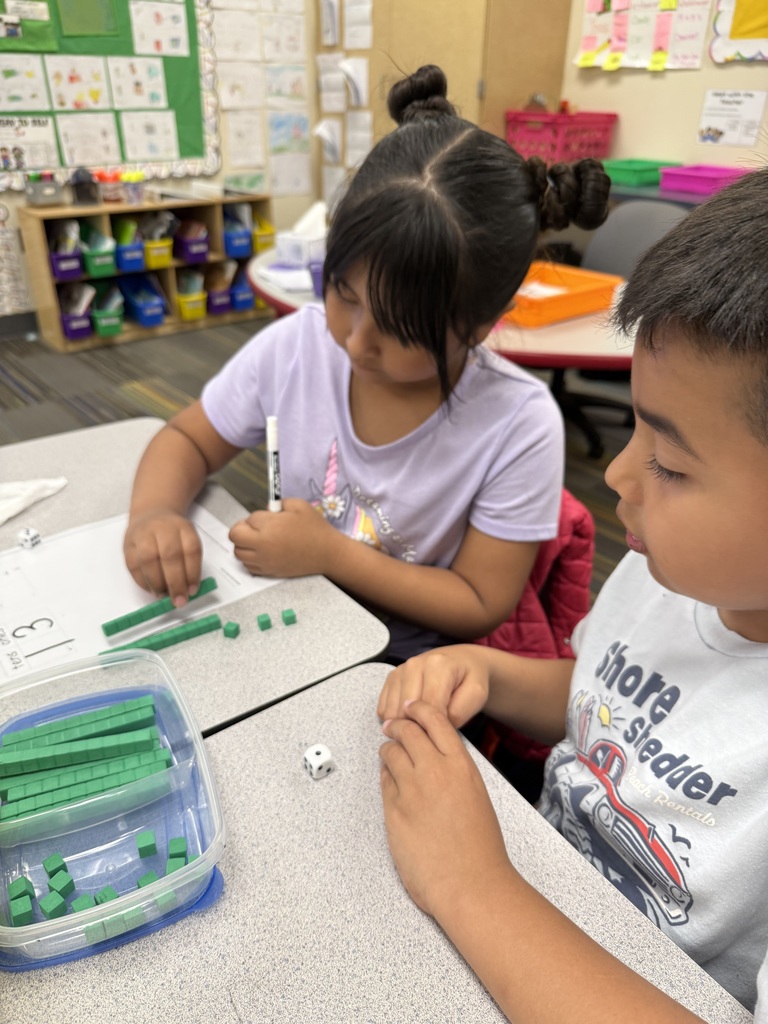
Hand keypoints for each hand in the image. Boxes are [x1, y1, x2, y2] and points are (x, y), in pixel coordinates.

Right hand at [123, 509, 201, 606]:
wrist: (151, 513)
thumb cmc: (172, 533)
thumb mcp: (187, 540)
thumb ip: (189, 563)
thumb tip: (188, 590)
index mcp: (183, 527)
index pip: (191, 550)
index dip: (193, 573)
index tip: (192, 591)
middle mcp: (163, 527)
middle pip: (170, 555)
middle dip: (175, 582)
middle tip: (179, 599)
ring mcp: (143, 534)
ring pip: (148, 559)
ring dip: (157, 582)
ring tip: (163, 595)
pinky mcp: (128, 544)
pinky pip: (133, 565)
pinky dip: (142, 581)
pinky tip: (151, 588)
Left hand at [229, 498, 338, 577]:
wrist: (327, 553)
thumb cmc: (315, 529)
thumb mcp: (298, 505)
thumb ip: (278, 504)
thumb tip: (265, 510)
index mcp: (269, 527)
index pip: (248, 519)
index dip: (257, 516)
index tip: (268, 517)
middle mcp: (263, 545)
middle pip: (235, 536)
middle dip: (242, 529)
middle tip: (255, 528)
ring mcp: (264, 561)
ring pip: (238, 552)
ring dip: (244, 544)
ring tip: (258, 541)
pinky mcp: (268, 572)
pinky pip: (248, 566)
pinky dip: (250, 558)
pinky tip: (263, 552)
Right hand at [377, 647, 490, 727]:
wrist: (462, 661)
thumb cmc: (470, 680)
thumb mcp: (477, 694)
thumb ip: (460, 711)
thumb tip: (434, 727)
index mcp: (437, 666)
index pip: (429, 708)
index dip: (436, 728)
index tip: (443, 736)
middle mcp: (413, 664)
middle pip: (406, 711)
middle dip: (418, 728)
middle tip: (433, 734)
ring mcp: (399, 670)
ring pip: (392, 712)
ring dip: (405, 726)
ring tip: (423, 726)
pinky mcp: (390, 678)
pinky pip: (383, 709)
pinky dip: (394, 720)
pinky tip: (411, 719)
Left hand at [380, 700, 511, 917]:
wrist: (470, 885)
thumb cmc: (481, 849)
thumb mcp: (476, 796)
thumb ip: (456, 773)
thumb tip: (439, 761)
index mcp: (460, 766)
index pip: (436, 721)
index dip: (421, 709)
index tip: (412, 706)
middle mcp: (434, 772)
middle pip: (408, 732)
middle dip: (398, 725)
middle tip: (393, 725)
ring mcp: (410, 791)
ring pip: (391, 754)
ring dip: (388, 749)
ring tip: (389, 751)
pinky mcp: (393, 811)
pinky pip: (384, 783)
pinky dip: (385, 776)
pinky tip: (389, 779)